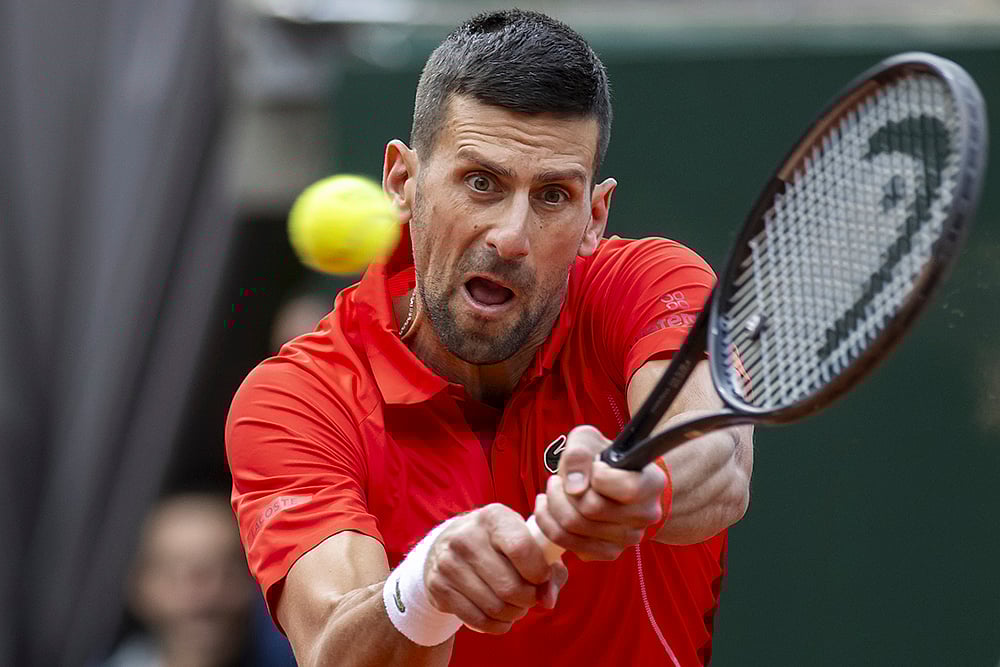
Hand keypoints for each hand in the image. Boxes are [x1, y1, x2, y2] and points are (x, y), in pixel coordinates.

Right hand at [423, 504, 568, 633]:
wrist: (447, 546)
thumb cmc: (499, 545)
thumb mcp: (525, 542)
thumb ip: (550, 569)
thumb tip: (548, 600)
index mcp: (493, 517)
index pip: (521, 549)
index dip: (538, 573)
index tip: (541, 578)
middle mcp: (466, 536)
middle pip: (510, 586)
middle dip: (528, 600)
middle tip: (530, 597)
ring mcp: (448, 562)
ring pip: (495, 607)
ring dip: (514, 614)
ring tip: (515, 606)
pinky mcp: (438, 586)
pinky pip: (477, 620)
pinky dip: (496, 625)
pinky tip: (500, 616)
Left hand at [533, 425, 665, 560]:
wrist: (608, 483)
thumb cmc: (599, 458)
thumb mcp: (588, 440)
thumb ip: (579, 453)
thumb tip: (574, 487)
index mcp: (652, 484)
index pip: (624, 488)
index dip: (597, 474)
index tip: (593, 465)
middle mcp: (645, 515)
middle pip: (590, 509)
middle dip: (562, 491)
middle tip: (558, 480)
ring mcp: (628, 538)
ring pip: (573, 528)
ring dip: (552, 505)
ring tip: (553, 491)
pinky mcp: (609, 552)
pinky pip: (567, 544)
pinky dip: (550, 524)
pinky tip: (552, 509)